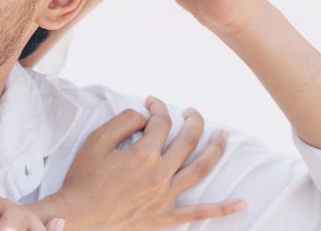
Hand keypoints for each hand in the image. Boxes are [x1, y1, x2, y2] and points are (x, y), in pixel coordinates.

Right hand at [32, 97, 245, 229]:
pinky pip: (198, 212)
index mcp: (144, 154)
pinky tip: (242, 203)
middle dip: (193, 121)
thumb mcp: (96, 141)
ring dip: (215, 150)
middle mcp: (160, 174)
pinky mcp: (164, 217)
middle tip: (193, 112)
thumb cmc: (84, 177)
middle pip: (187, 141)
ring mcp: (165, 197)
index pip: (161, 123)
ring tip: (224, 136)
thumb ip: (122, 122)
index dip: (158, 108)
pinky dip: (222, 209)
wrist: (79, 215)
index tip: (151, 103)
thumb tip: (143, 117)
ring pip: (200, 170)